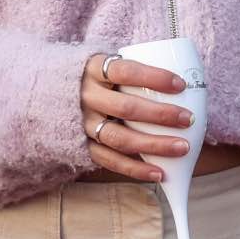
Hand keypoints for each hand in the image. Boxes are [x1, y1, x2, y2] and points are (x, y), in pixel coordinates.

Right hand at [80, 53, 193, 181]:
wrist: (51, 93)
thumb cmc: (98, 78)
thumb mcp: (108, 64)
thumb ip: (135, 70)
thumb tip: (186, 80)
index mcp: (93, 69)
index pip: (125, 70)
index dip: (154, 77)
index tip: (181, 84)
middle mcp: (86, 96)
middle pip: (125, 107)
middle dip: (160, 114)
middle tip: (188, 119)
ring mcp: (82, 123)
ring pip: (120, 138)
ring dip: (154, 144)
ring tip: (182, 148)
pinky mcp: (82, 146)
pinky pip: (110, 161)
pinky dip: (136, 170)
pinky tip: (159, 174)